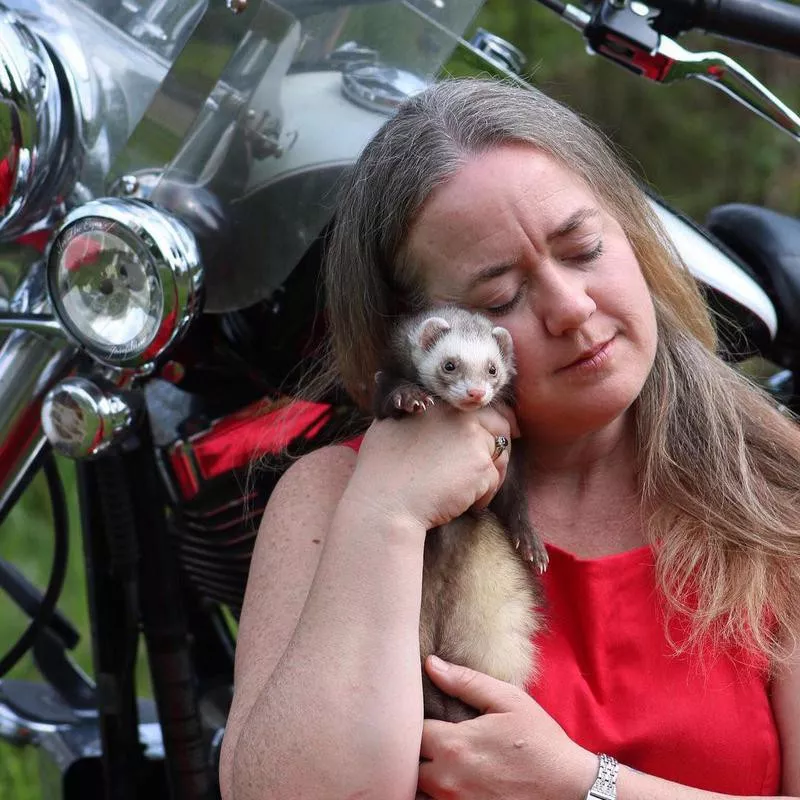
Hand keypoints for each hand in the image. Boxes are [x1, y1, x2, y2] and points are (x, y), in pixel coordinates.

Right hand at [346, 403, 518, 529]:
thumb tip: (384, 377)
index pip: (478, 406)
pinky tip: (465, 504)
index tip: (498, 433)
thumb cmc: (379, 470)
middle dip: (500, 446)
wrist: (385, 502)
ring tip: (472, 491)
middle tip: (494, 467)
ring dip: (491, 474)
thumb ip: (401, 406)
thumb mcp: (385, 424)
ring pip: (500, 456)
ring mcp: (473, 440)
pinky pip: (493, 481)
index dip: (491, 421)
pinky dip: (483, 495)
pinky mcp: (481, 467)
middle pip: (500, 426)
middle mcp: (459, 416)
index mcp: (439, 404)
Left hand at [417, 656, 596, 799]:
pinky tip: (447, 776)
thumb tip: (431, 664)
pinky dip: (432, 791)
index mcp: (455, 744)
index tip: (423, 713)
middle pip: (408, 762)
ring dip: (420, 772)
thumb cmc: (539, 740)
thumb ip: (465, 682)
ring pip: (418, 787)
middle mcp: (448, 779)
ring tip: (433, 757)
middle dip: (414, 748)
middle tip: (429, 734)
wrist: (569, 788)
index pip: (411, 731)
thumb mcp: (508, 700)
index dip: (412, 720)